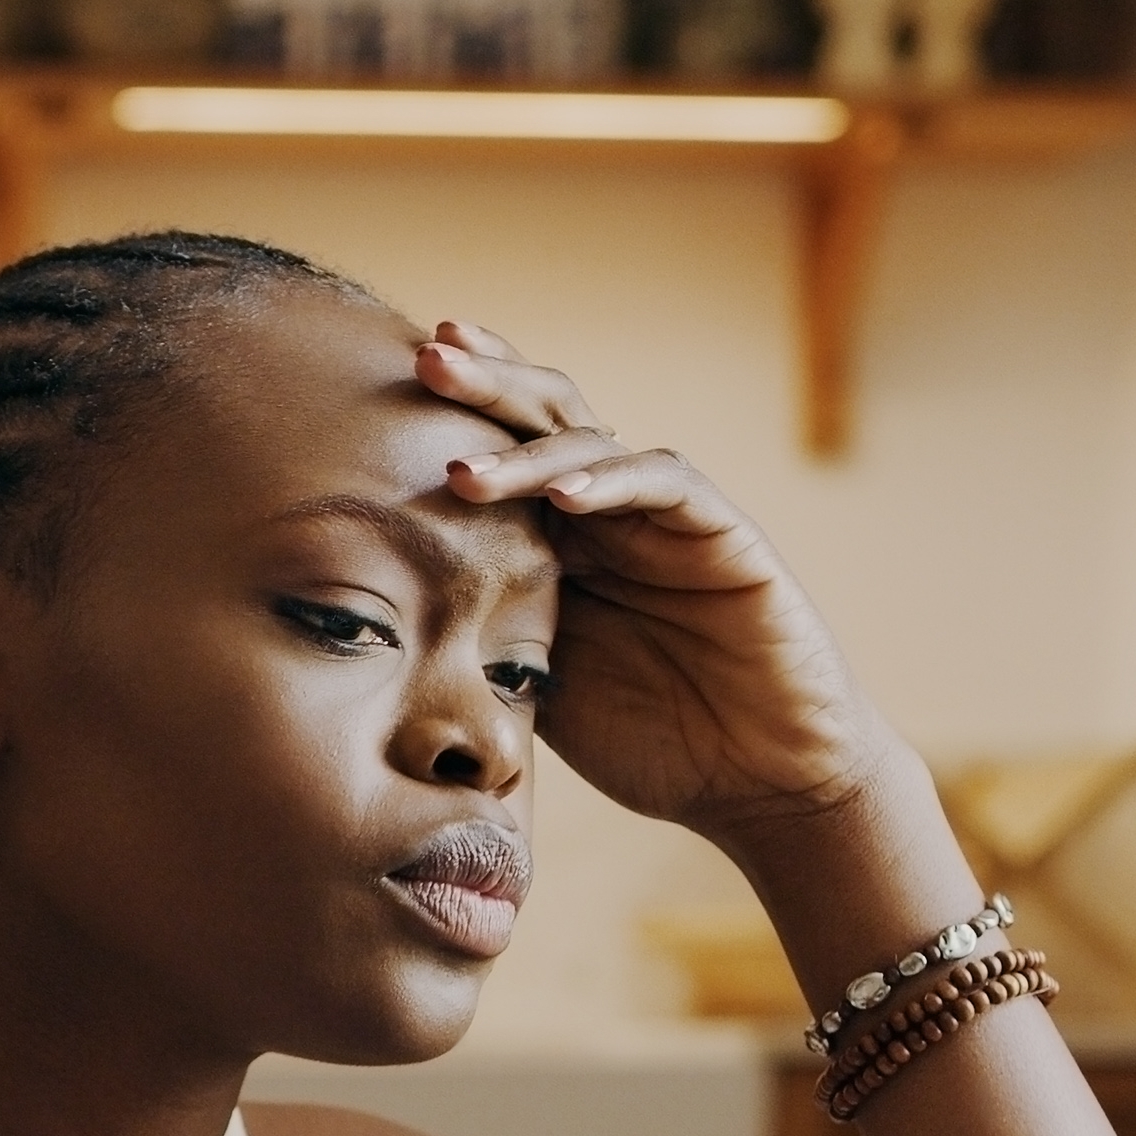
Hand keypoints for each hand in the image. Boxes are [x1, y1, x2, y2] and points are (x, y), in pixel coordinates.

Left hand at [416, 321, 887, 844]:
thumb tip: (375, 642)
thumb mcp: (538, 694)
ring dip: (528, 452)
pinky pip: (667, 486)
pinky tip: (565, 495)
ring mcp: (667, 517)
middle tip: (428, 356)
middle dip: (487, 386)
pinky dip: (614, 483)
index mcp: (561, 543)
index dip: (459, 408)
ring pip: (596, 446)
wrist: (759, 779)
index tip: (394, 373)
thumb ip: (483, 648)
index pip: (505, 450)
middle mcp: (611, 514)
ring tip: (464, 471)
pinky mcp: (723, 536)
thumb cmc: (653, 741)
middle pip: (545, 422)